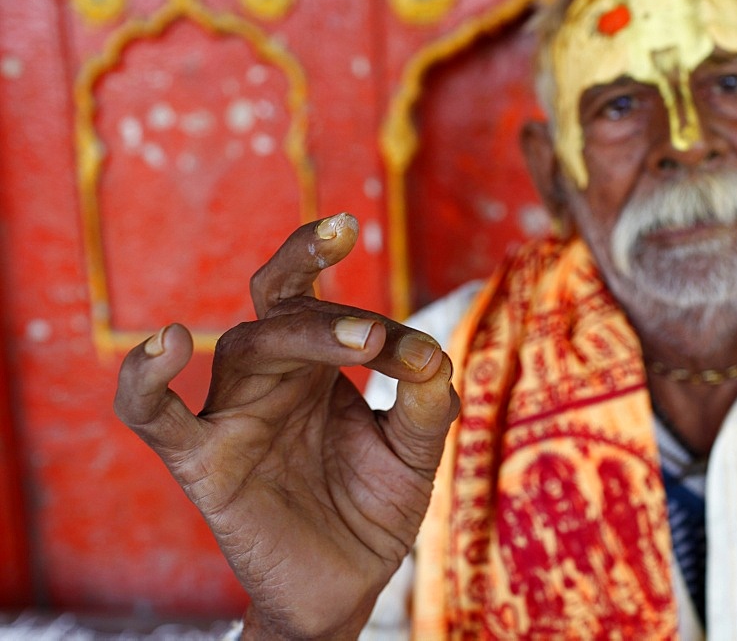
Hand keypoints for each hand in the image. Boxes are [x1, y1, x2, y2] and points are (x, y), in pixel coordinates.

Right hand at [114, 213, 459, 639]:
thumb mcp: (412, 454)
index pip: (335, 314)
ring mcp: (233, 415)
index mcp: (319, 367)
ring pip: (246, 348)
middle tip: (374, 330)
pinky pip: (153, 415)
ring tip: (359, 342)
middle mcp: (273, 378)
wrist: (346, 585)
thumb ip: (425, 404)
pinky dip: (145, 379)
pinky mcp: (201, 463)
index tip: (423, 359)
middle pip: (283, 311)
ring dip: (300, 335)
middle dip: (328, 309)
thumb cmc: (372, 508)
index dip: (380, 327)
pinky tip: (168, 342)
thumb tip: (432, 355)